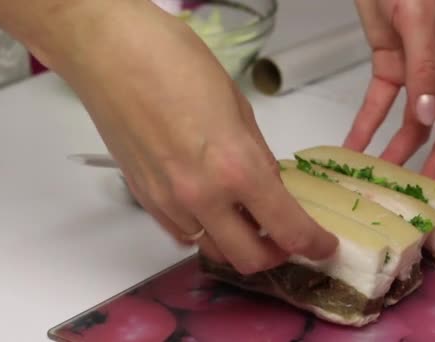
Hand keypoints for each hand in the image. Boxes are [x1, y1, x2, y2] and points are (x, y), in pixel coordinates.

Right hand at [43, 1, 337, 273]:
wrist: (111, 54)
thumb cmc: (176, 64)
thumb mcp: (239, 108)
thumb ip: (257, 157)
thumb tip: (271, 187)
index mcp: (237, 169)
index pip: (287, 230)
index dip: (313, 244)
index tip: (322, 245)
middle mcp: (202, 198)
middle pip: (249, 260)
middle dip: (276, 255)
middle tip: (286, 237)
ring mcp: (169, 204)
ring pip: (213, 251)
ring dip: (238, 243)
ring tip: (248, 219)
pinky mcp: (145, 201)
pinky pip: (184, 235)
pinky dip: (206, 232)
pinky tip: (212, 209)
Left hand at [344, 0, 434, 184]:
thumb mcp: (418, 17)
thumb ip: (424, 67)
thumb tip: (427, 117)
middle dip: (426, 164)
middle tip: (410, 198)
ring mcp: (417, 69)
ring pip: (409, 122)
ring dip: (393, 151)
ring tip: (376, 180)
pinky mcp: (390, 64)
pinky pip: (380, 103)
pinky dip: (366, 125)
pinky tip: (353, 146)